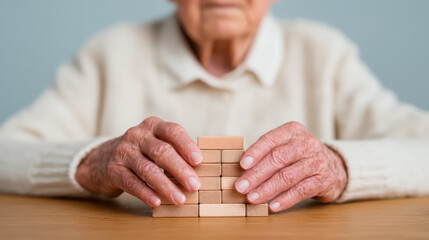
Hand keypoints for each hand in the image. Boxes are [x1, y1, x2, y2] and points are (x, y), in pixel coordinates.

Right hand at [75, 117, 202, 206]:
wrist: (102, 158)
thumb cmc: (141, 152)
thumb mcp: (155, 142)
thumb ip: (175, 150)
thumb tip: (199, 170)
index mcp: (153, 125)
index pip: (173, 131)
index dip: (187, 146)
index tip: (199, 161)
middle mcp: (137, 135)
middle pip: (162, 151)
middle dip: (180, 170)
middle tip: (194, 186)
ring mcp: (123, 151)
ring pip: (148, 169)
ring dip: (166, 186)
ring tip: (179, 199)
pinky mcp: (113, 169)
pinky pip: (131, 182)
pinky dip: (145, 193)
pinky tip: (156, 202)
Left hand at [235, 122, 347, 211]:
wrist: (334, 167)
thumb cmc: (299, 157)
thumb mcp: (286, 147)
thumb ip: (266, 154)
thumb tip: (242, 171)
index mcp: (293, 131)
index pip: (271, 139)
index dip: (255, 152)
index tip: (242, 166)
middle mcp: (307, 143)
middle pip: (278, 158)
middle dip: (257, 174)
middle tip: (241, 187)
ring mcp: (317, 161)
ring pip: (288, 176)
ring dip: (267, 189)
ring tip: (252, 198)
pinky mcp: (324, 180)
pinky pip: (301, 191)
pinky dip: (285, 199)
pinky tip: (272, 206)